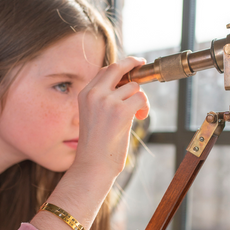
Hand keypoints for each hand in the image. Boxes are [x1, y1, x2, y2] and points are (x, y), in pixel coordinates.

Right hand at [75, 56, 149, 176]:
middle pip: (118, 67)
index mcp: (84, 95)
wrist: (92, 166)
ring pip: (134, 87)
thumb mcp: (93, 116)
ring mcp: (107, 101)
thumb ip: (104, 99)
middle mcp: (94, 94)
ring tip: (137, 114)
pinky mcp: (121, 111)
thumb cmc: (95, 147)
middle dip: (133, 63)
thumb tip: (127, 86)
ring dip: (140, 99)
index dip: (120, 67)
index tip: (131, 65)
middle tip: (142, 64)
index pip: (105, 71)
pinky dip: (145, 107)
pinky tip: (140, 117)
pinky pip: (141, 98)